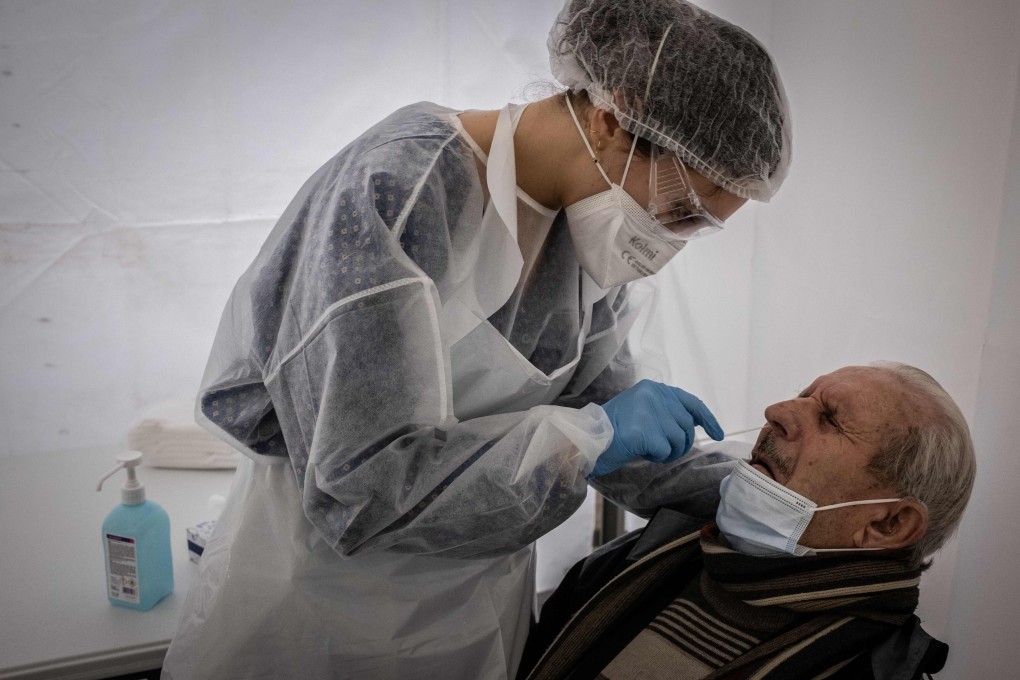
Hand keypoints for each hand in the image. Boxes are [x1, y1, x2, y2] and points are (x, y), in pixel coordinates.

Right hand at [589, 380, 723, 478]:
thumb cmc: (613, 429)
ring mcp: (648, 412)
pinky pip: (665, 451)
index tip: (718, 434)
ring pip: (678, 440)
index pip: (690, 402)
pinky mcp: (644, 431)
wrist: (587, 439)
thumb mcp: (641, 410)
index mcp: (653, 388)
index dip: (707, 419)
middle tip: (662, 450)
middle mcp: (653, 395)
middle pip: (686, 426)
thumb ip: (665, 411)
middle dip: (680, 443)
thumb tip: (692, 424)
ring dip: (667, 451)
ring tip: (647, 449)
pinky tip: (640, 451)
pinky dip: (656, 456)